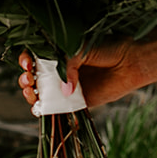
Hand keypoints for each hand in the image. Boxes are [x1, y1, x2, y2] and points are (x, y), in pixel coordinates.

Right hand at [17, 44, 138, 108]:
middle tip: (29, 80)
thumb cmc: (109, 47)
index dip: (26, 60)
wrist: (131, 61)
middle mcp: (61, 69)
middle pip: (33, 77)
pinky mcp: (77, 101)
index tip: (27, 63)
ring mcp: (68, 86)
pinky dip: (46, 110)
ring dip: (31, 95)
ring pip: (41, 94)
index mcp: (59, 52)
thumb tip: (64, 89)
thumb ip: (69, 64)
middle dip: (26, 80)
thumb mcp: (82, 48)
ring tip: (32, 92)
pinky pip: (58, 108)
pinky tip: (40, 108)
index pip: (34, 56)